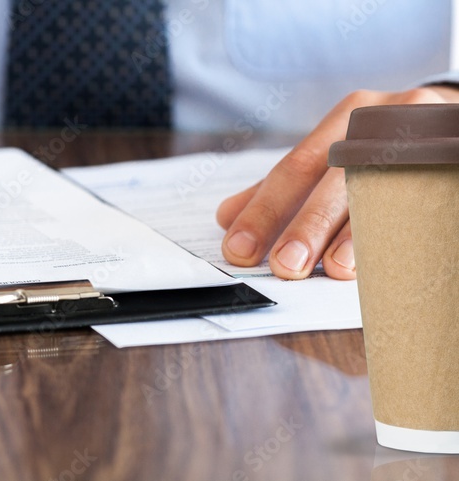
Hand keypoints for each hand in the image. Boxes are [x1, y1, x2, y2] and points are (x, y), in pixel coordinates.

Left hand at [216, 86, 458, 279]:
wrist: (457, 116)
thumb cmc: (387, 143)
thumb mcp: (336, 152)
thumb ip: (286, 187)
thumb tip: (227, 216)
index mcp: (347, 118)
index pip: (295, 167)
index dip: (264, 210)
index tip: (239, 248)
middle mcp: (385, 120)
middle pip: (339, 179)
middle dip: (309, 226)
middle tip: (286, 266)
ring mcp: (428, 137)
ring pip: (387, 191)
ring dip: (361, 234)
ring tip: (339, 269)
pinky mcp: (454, 158)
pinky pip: (429, 200)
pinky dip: (408, 232)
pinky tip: (391, 259)